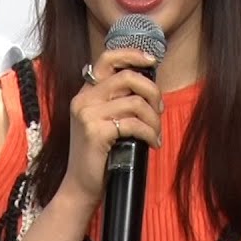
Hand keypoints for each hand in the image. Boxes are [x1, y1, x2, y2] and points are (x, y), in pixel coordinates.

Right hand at [58, 48, 163, 208]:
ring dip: (154, 119)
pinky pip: (134, 124)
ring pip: (135, 102)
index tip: (151, 60)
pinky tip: (152, 143)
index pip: (107, 58)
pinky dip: (149, 133)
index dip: (132, 54)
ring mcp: (87, 115)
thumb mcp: (105, 121)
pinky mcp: (96, 132)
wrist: (81, 186)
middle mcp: (83, 99)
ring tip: (155, 133)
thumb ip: (119, 101)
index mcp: (85, 93)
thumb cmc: (99, 155)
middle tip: (159, 109)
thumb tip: (150, 87)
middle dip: (152, 91)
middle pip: (128, 77)